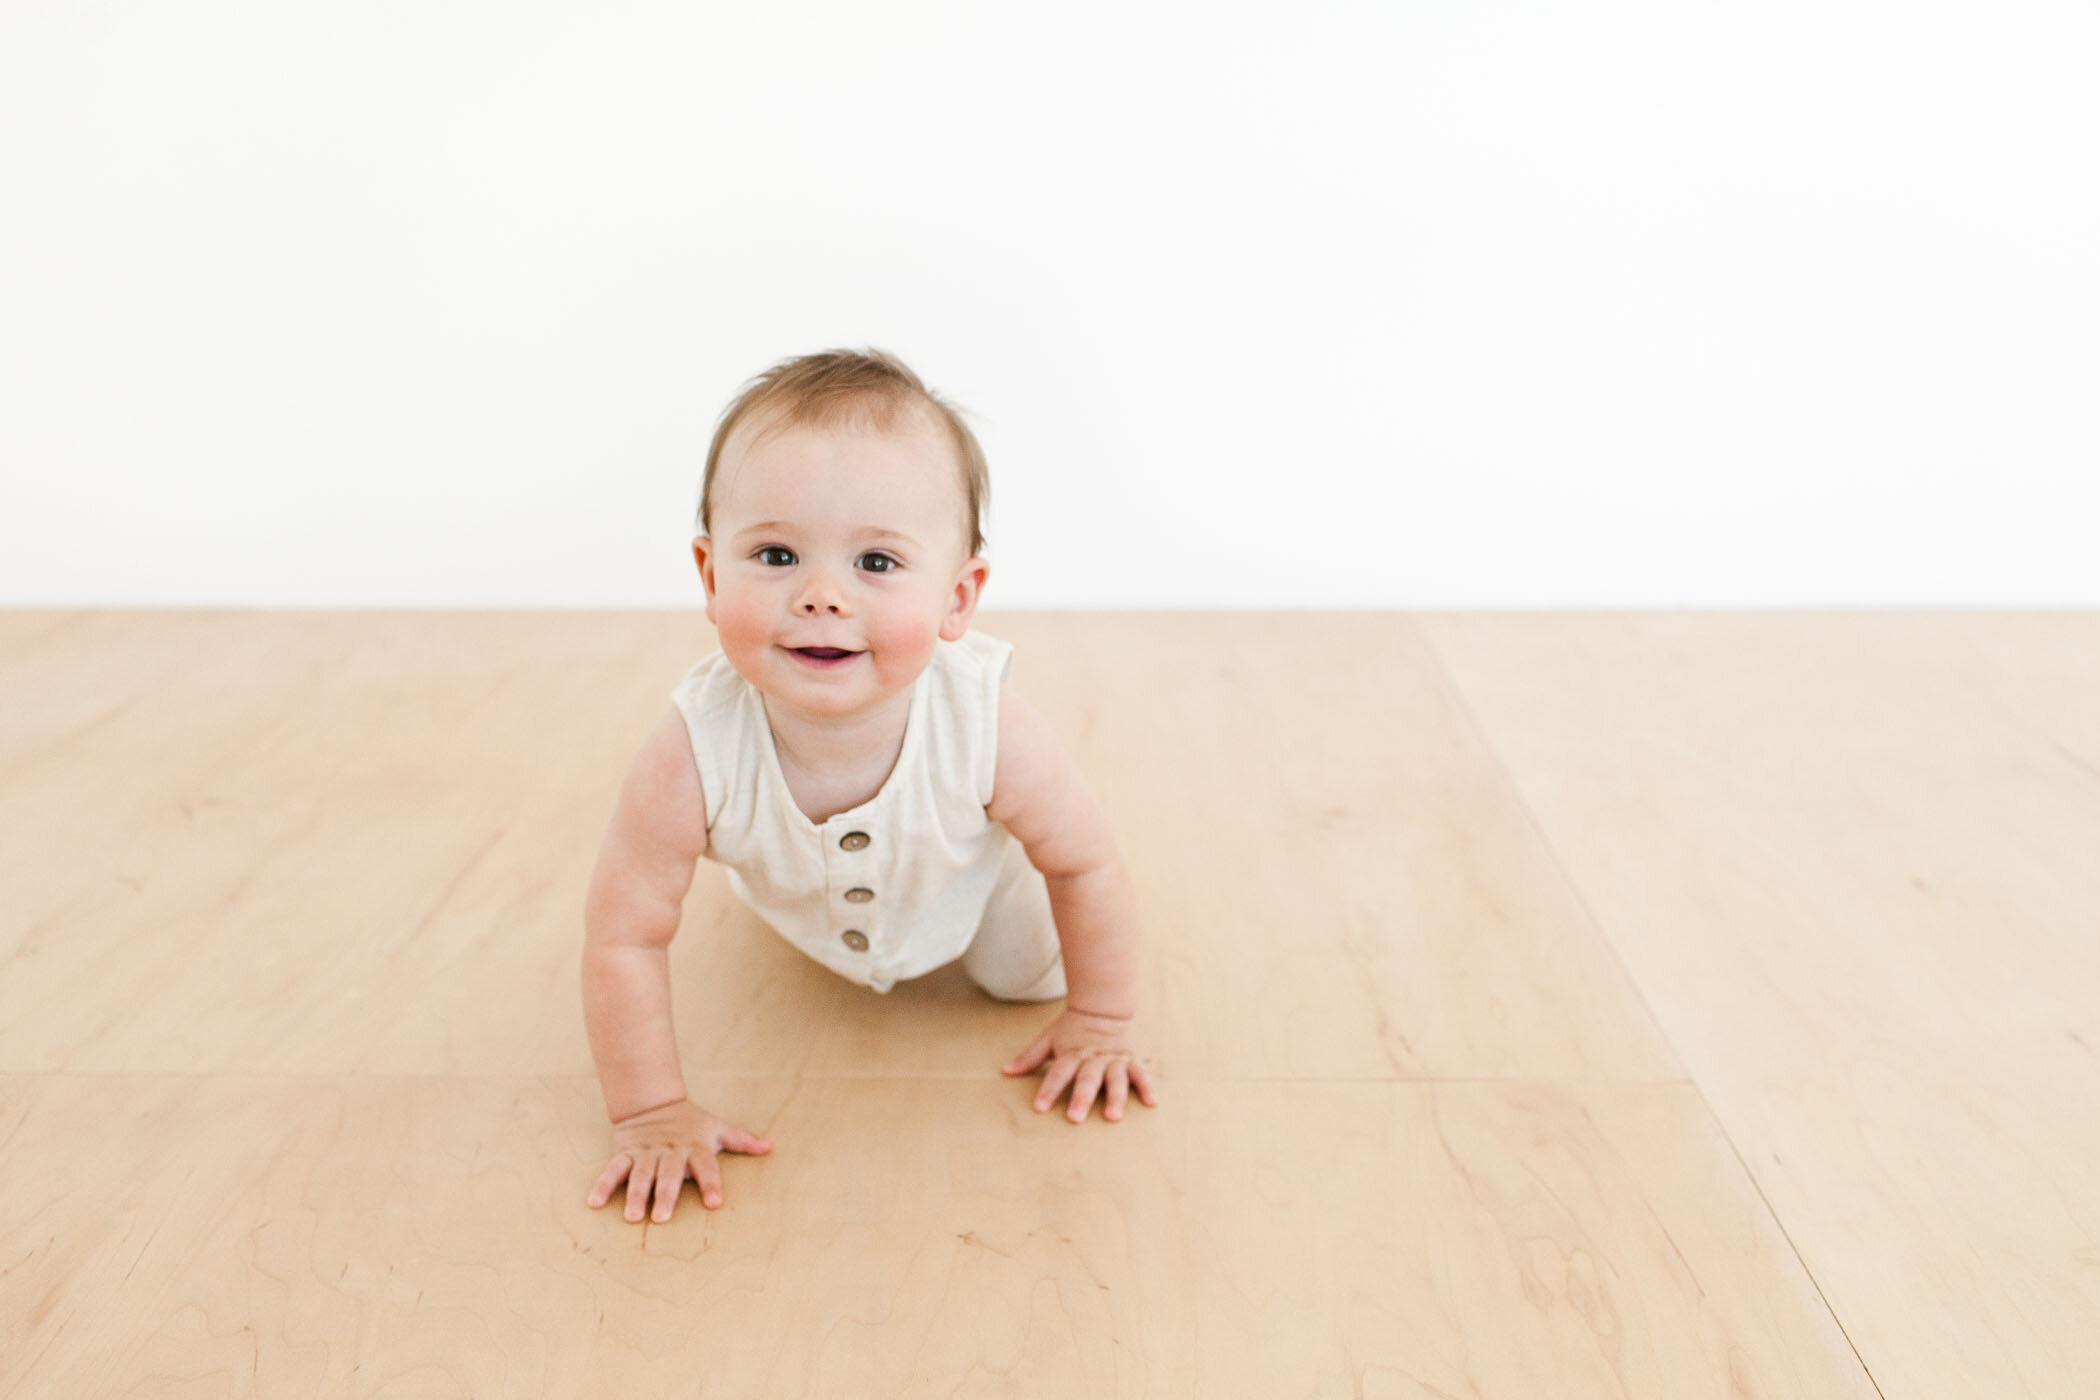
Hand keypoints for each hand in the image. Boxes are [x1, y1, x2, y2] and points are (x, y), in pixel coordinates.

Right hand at [586, 1098, 772, 1221]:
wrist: (653, 1102)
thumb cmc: (691, 1123)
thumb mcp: (717, 1127)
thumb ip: (742, 1140)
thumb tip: (770, 1147)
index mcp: (695, 1147)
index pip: (706, 1166)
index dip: (711, 1183)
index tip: (715, 1203)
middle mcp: (670, 1151)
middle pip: (668, 1173)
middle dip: (665, 1194)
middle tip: (662, 1218)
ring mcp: (646, 1152)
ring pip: (640, 1174)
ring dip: (635, 1195)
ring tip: (632, 1217)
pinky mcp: (625, 1153)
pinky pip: (613, 1170)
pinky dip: (603, 1185)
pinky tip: (594, 1203)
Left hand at [1001, 1008, 1160, 1122]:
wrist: (1101, 1008)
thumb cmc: (1070, 1029)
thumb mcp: (1048, 1039)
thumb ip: (1030, 1057)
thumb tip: (1006, 1071)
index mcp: (1072, 1053)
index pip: (1058, 1073)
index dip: (1048, 1089)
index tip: (1039, 1107)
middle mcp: (1093, 1058)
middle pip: (1087, 1079)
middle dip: (1081, 1097)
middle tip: (1075, 1117)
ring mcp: (1113, 1060)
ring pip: (1115, 1079)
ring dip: (1115, 1097)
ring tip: (1113, 1116)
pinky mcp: (1129, 1061)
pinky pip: (1141, 1074)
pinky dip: (1147, 1087)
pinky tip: (1152, 1103)